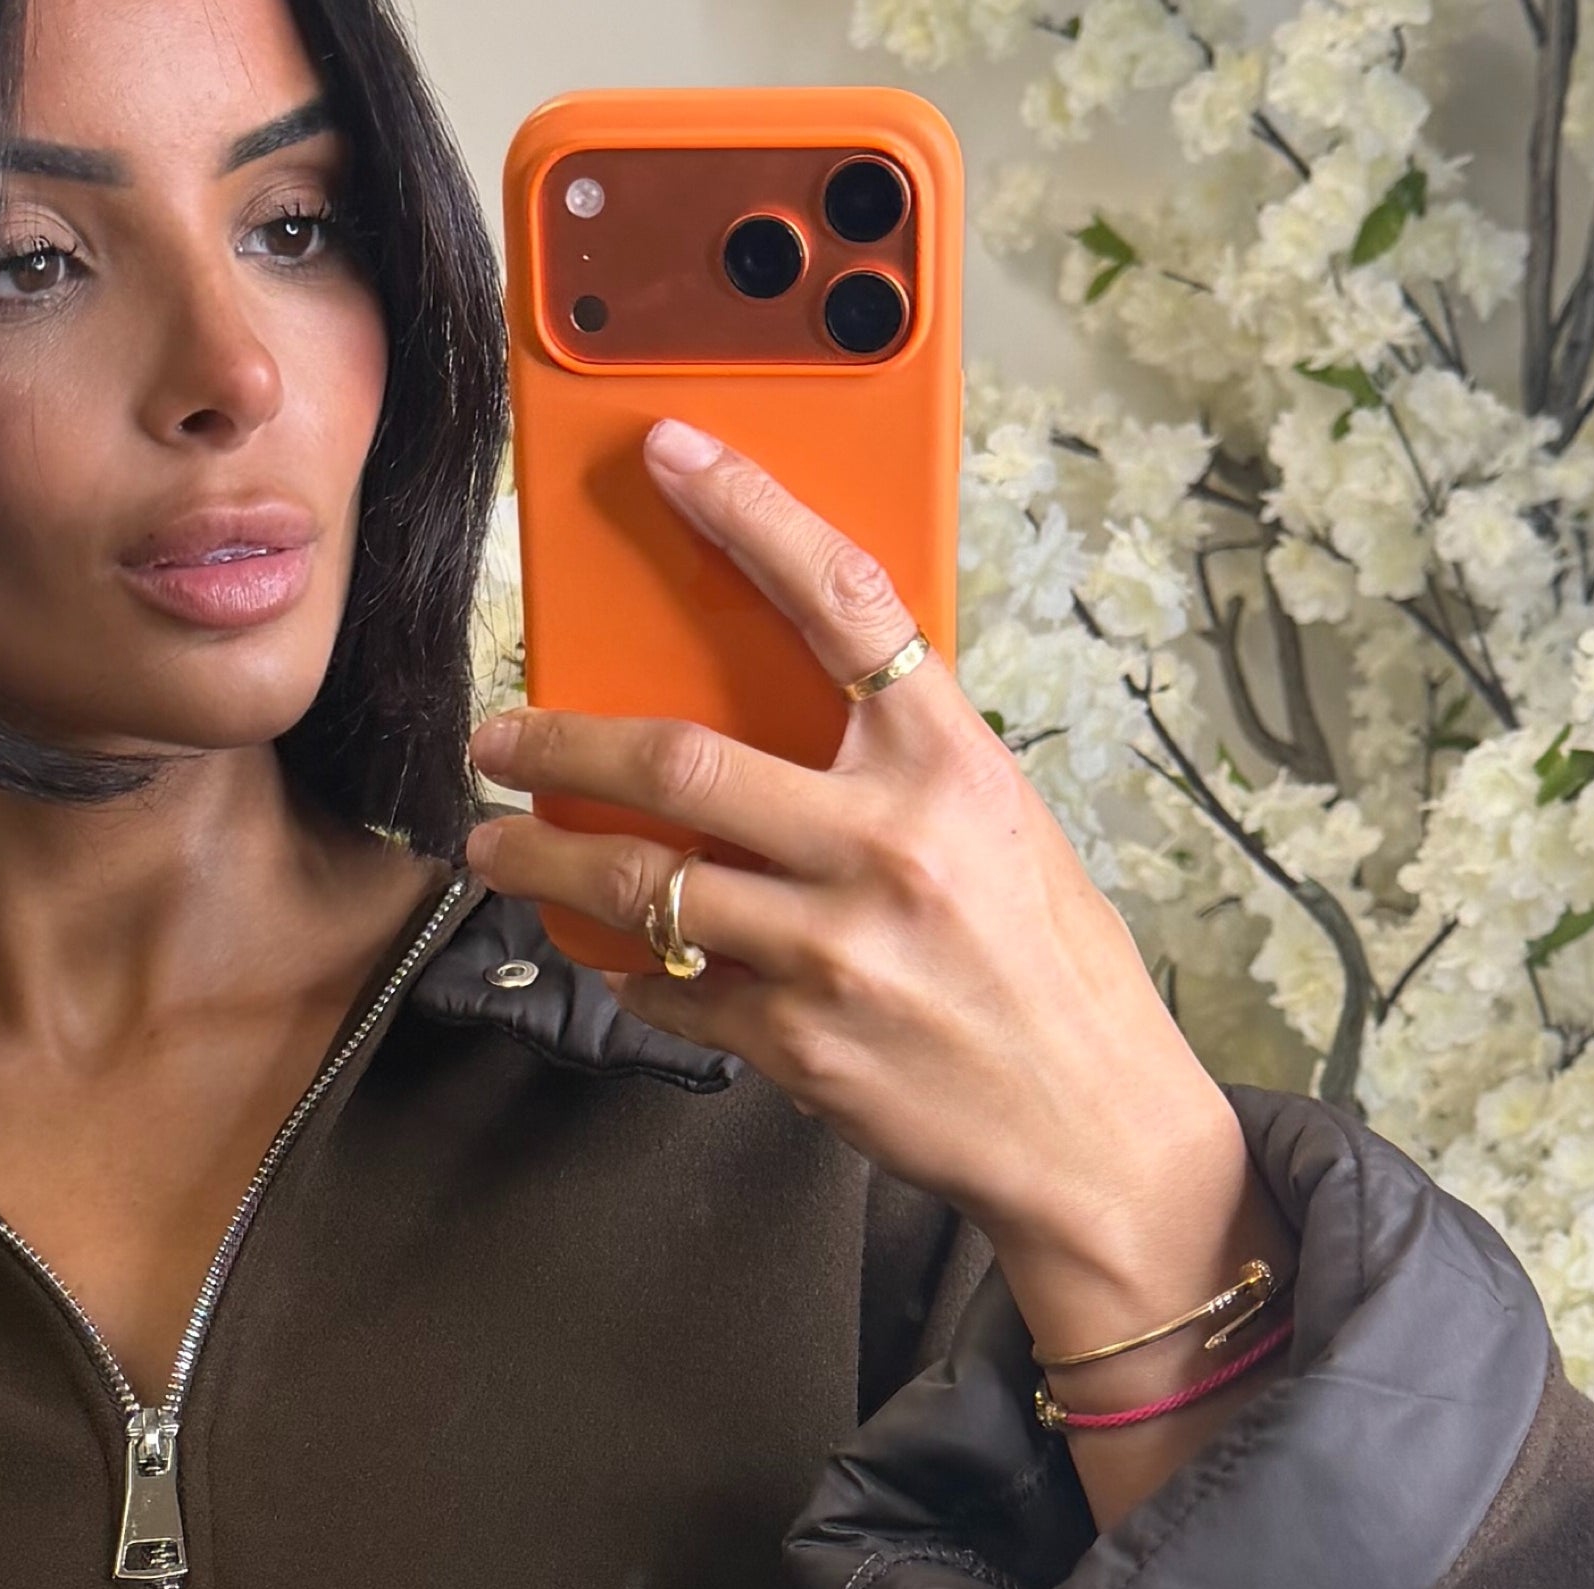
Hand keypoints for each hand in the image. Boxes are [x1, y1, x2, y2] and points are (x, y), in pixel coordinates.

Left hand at [463, 419, 1295, 1516]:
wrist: (1096, 1130)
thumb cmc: (1049, 969)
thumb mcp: (997, 827)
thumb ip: (891, 763)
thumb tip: (772, 701)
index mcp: (950, 764)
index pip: (839, 599)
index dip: (747, 510)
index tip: (669, 454)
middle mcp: (889, 846)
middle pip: (678, 761)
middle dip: (558, 745)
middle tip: (499, 736)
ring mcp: (836, 950)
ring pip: (641, 884)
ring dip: (545, 861)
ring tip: (497, 846)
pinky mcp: (796, 1041)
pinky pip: (670, 986)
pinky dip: (625, 966)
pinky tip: (606, 951)